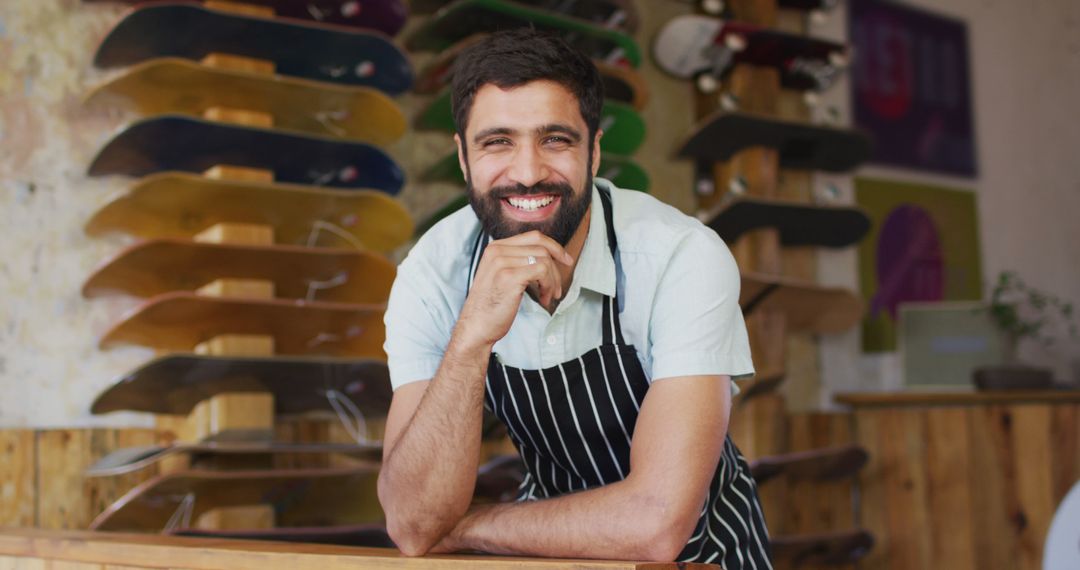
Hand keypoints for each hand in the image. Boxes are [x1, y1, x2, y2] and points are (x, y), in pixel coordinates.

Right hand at [455, 231, 573, 348]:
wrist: (475, 327)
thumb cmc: (491, 306)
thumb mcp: (501, 275)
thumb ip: (517, 262)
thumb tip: (549, 257)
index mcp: (495, 248)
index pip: (533, 236)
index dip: (554, 247)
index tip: (566, 260)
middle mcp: (497, 251)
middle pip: (541, 247)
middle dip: (556, 268)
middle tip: (558, 288)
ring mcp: (502, 262)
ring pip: (545, 260)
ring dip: (552, 281)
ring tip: (547, 297)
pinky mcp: (509, 276)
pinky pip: (543, 271)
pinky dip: (549, 286)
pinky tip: (543, 299)